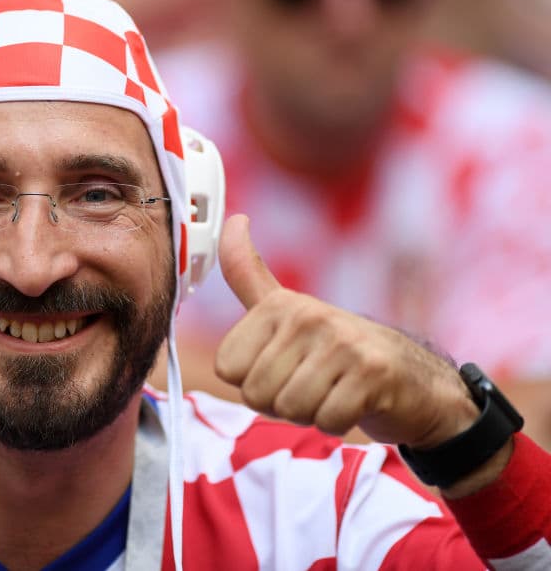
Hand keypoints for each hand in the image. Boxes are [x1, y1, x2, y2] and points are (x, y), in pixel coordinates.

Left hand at [214, 214, 476, 448]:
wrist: (415, 382)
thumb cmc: (338, 351)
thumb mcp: (287, 310)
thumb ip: (248, 274)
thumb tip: (234, 220)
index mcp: (279, 305)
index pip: (226, 368)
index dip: (252, 381)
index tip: (284, 367)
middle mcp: (308, 316)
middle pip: (255, 393)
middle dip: (280, 402)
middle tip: (313, 384)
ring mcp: (343, 342)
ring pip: (289, 408)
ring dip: (310, 413)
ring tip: (334, 391)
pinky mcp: (373, 373)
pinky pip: (326, 421)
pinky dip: (338, 423)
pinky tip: (356, 402)